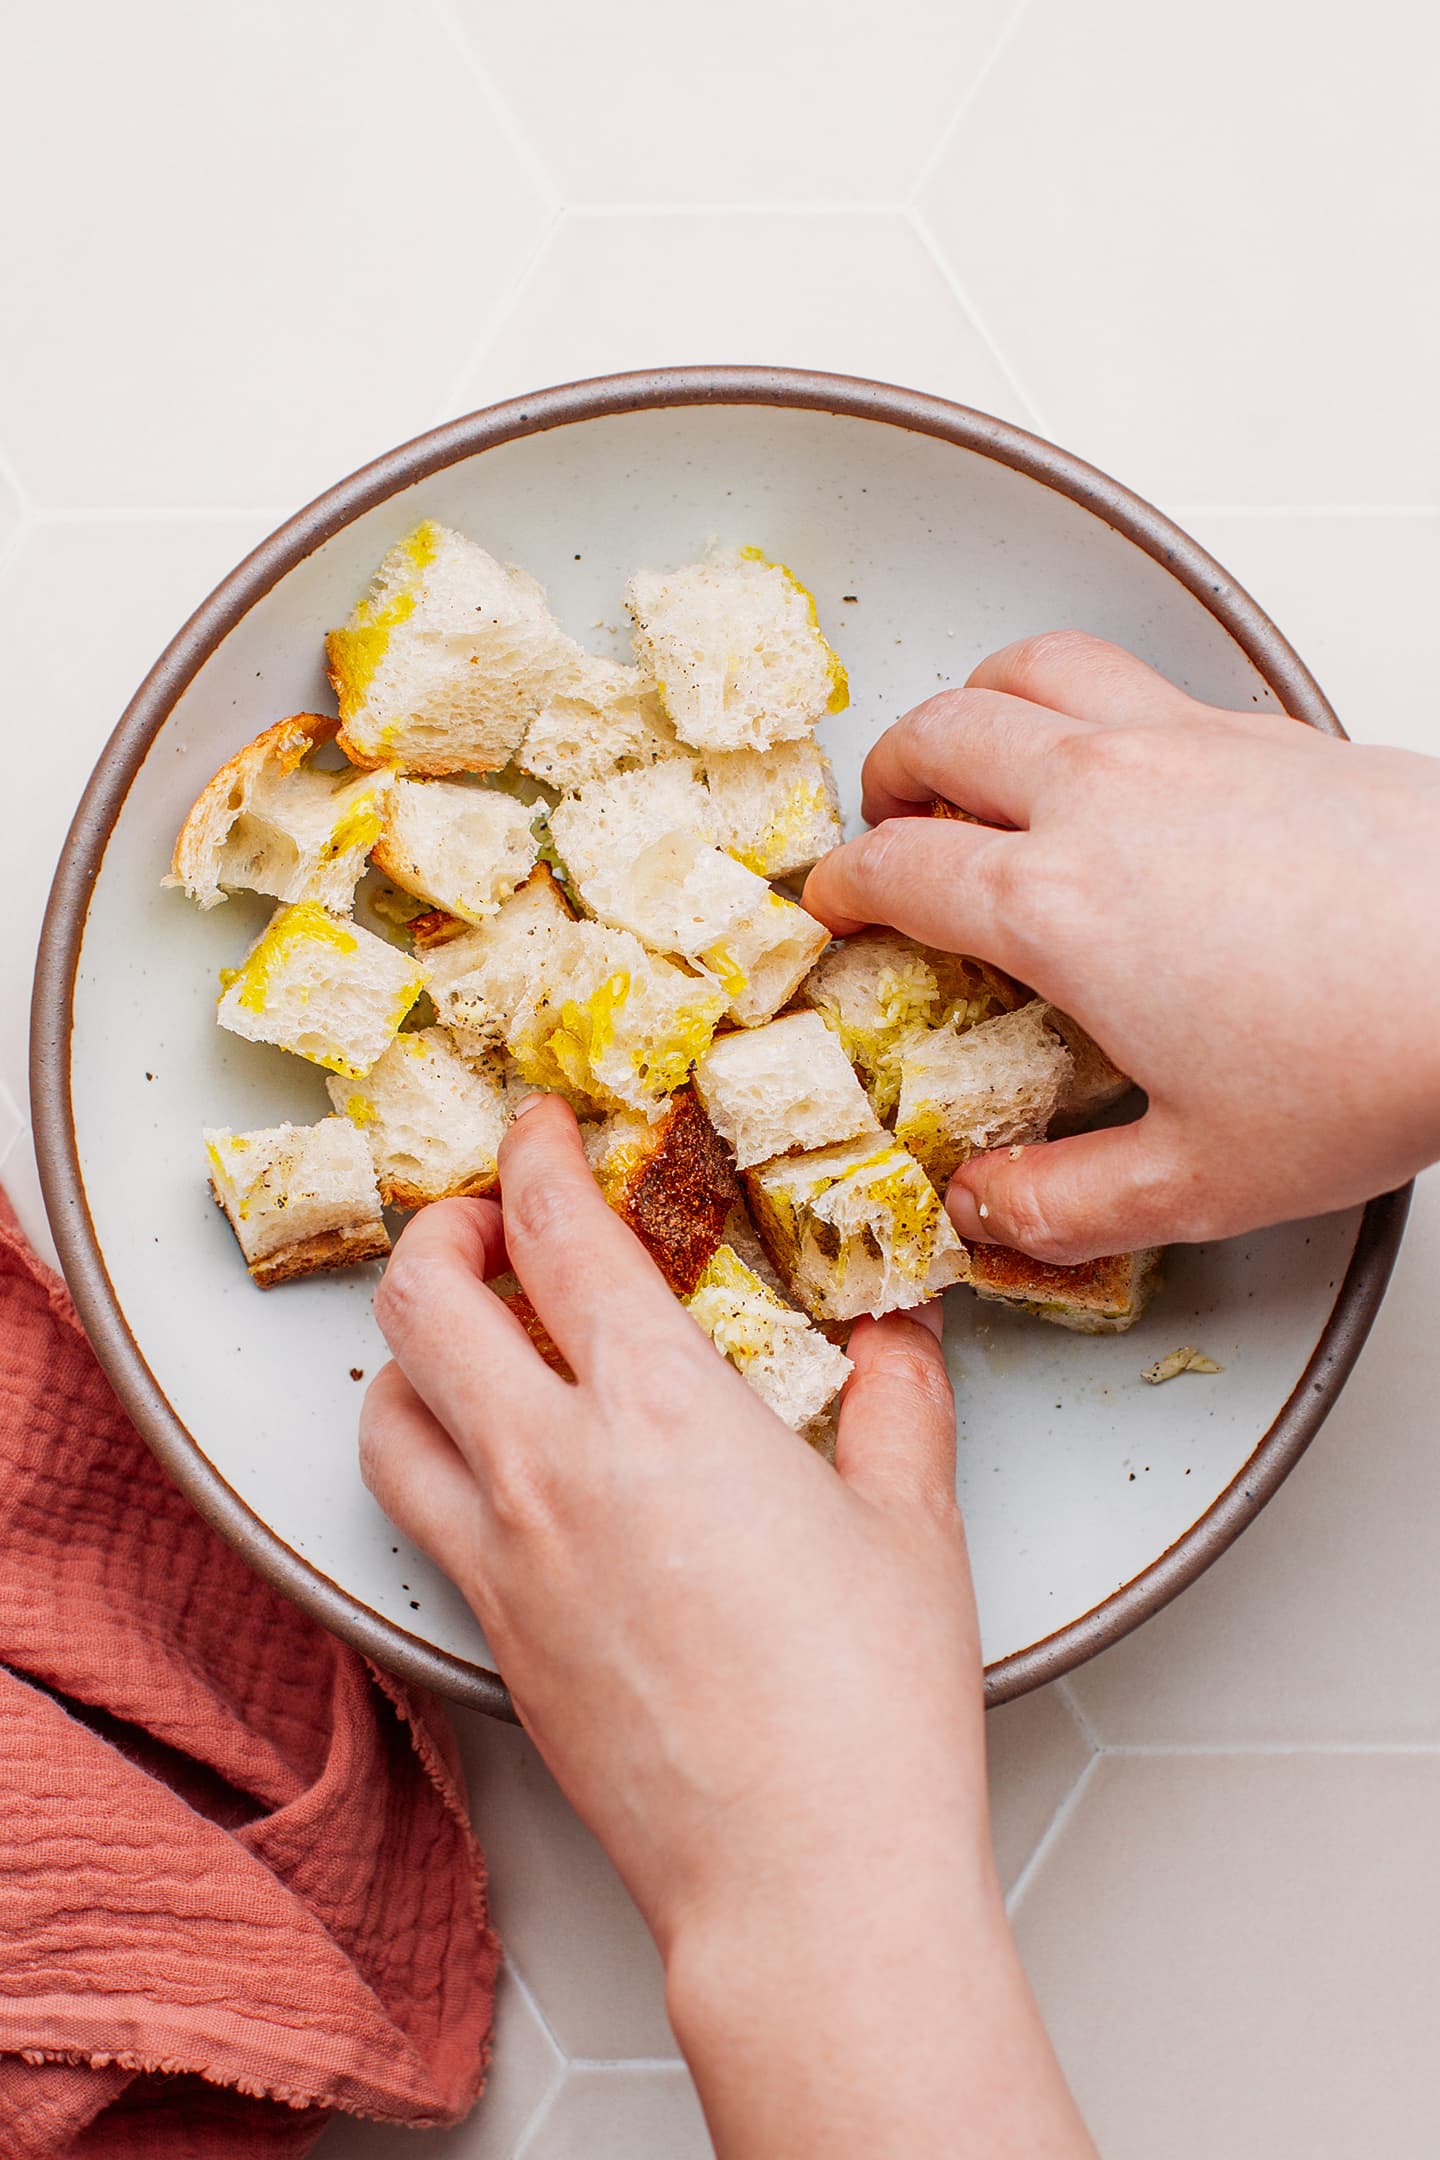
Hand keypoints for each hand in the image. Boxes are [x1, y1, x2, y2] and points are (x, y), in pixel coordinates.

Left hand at [360, 1095, 1092, 2158]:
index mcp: (662, 1410)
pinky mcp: (489, 1640)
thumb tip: (898, 1329)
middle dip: (441, 1229)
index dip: (537, 1154)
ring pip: (383, 1411)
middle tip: (490, 1220)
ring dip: (409, 1349)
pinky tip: (493, 1468)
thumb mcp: (914, 1523)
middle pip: (421, 1299)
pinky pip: (414, 1516)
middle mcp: (554, 1469)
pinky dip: (425, 1455)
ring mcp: (504, 1560)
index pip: (556, 1231)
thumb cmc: (867, 1711)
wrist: (803, 1881)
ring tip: (470, 1339)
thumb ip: (900, 1397)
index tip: (543, 1129)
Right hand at [804, 631, 1439, 1263]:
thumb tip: (988, 1209)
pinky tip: (1115, 753)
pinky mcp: (1262, 725)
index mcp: (1056, 906)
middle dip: (889, 775)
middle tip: (890, 822)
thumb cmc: (1376, 1056)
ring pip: (1032, 667)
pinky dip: (1082, 694)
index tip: (835, 904)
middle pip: (940, 733)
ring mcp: (1184, 743)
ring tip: (974, 748)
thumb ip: (1065, 1204)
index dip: (842, 885)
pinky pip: (1132, 671)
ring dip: (975, 701)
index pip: (898, 867)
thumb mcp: (1199, 1179)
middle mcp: (1103, 797)